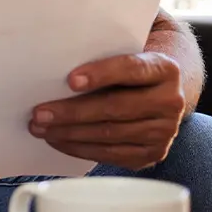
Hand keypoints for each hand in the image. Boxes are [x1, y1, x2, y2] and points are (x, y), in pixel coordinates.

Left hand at [30, 52, 185, 169]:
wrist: (158, 94)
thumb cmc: (128, 72)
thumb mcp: (123, 56)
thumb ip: (101, 57)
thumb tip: (55, 67)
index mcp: (165, 69)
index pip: (131, 69)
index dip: (101, 74)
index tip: (70, 80)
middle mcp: (171, 101)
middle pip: (116, 107)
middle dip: (72, 111)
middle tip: (40, 113)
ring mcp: (164, 131)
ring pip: (110, 133)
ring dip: (70, 133)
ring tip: (41, 128)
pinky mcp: (153, 153)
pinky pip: (111, 154)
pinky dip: (80, 148)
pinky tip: (58, 140)